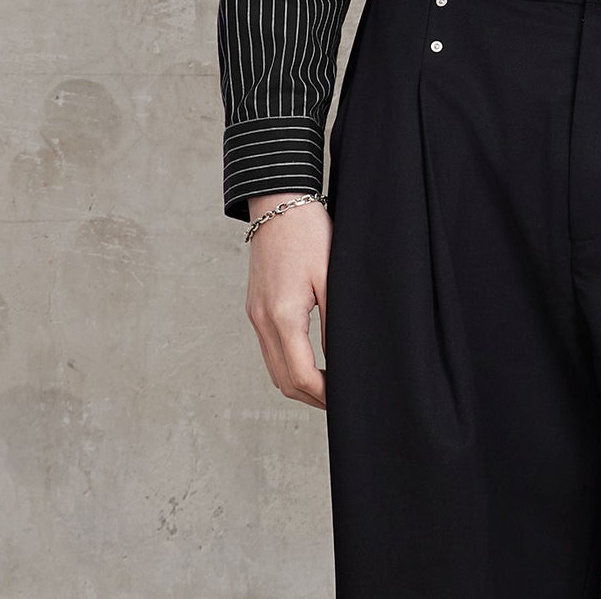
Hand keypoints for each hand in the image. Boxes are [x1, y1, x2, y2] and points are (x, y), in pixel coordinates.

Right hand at [245, 192, 331, 407]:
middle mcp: (261, 319)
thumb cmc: (309, 232)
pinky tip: (311, 360)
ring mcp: (254, 314)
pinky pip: (268, 349)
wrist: (278, 201)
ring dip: (298, 383)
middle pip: (282, 380)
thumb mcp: (332, 277)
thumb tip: (343, 360)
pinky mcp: (254, 306)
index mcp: (282, 314)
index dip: (324, 395)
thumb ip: (335, 322)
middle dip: (311, 397)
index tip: (346, 399)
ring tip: (329, 385)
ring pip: (273, 368)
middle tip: (342, 400)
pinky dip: (288, 364)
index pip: (300, 375)